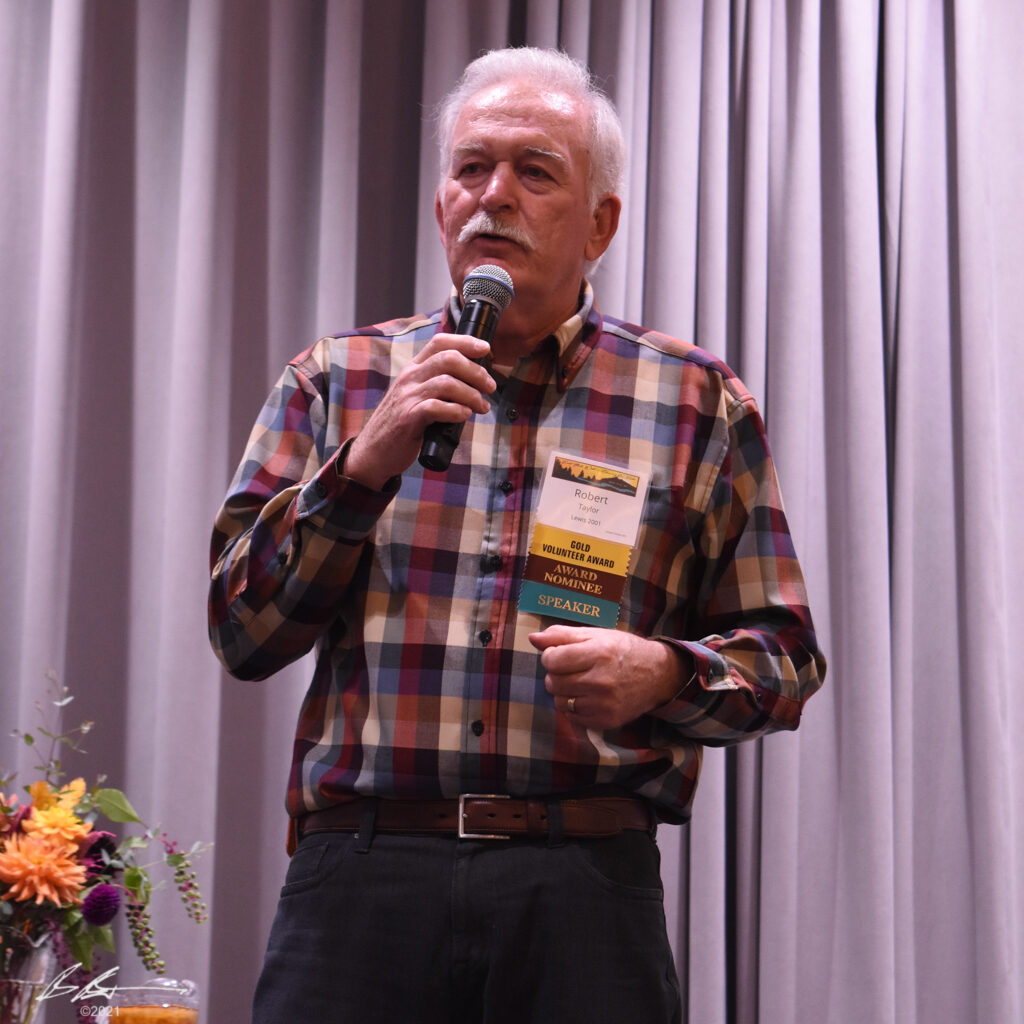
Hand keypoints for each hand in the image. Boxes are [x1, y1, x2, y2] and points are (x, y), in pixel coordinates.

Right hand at [343, 332, 495, 488]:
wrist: (374, 451)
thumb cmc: (402, 424)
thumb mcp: (416, 395)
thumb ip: (438, 385)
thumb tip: (474, 382)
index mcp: (413, 369)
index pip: (439, 342)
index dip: (465, 342)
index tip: (485, 349)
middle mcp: (409, 378)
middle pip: (449, 359)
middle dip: (476, 372)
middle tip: (490, 387)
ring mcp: (407, 397)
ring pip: (447, 382)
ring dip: (471, 394)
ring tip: (480, 407)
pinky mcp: (408, 418)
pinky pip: (436, 407)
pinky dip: (456, 411)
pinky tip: (464, 416)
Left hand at [529, 626, 685, 729]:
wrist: (658, 675)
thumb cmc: (622, 650)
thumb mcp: (596, 635)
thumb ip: (561, 635)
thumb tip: (532, 638)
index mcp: (598, 653)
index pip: (552, 659)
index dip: (550, 656)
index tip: (561, 654)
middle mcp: (601, 680)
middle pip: (553, 682)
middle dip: (556, 674)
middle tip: (573, 668)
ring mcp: (604, 704)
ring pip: (559, 701)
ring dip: (563, 691)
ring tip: (580, 682)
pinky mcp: (606, 721)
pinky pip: (572, 716)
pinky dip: (574, 707)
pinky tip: (588, 696)